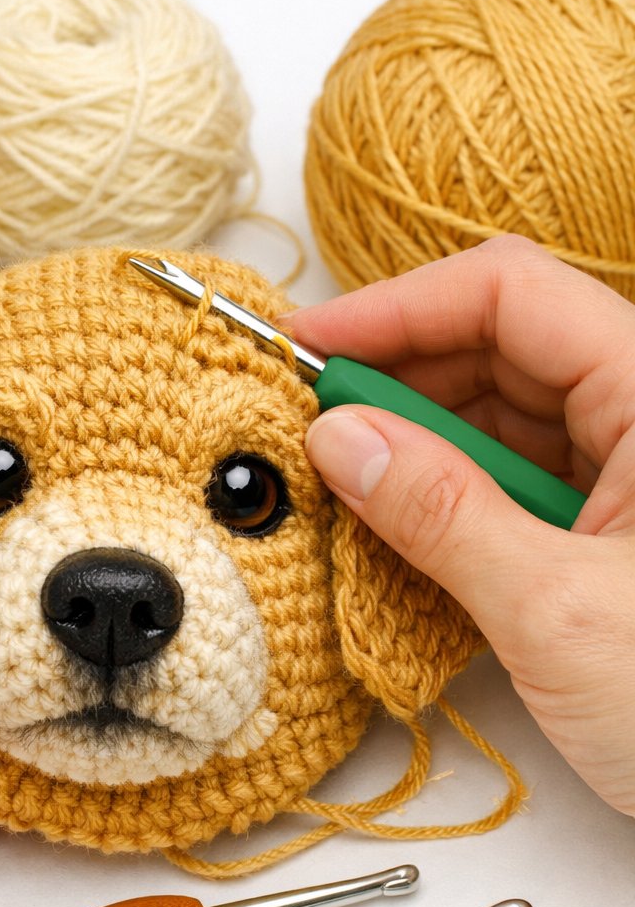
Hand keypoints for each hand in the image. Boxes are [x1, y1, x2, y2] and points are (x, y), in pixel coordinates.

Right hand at [281, 234, 634, 816]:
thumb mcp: (557, 611)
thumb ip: (441, 514)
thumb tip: (337, 437)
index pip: (512, 294)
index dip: (399, 305)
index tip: (306, 347)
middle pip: (500, 348)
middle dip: (396, 378)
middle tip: (303, 424)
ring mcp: (629, 479)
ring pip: (501, 419)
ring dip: (413, 445)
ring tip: (336, 484)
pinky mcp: (608, 535)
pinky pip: (512, 486)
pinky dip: (446, 501)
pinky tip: (390, 531)